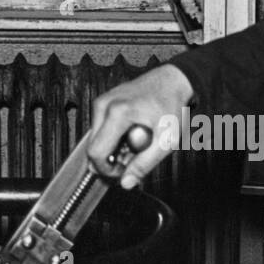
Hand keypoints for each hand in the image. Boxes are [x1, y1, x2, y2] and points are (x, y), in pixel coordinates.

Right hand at [87, 63, 193, 188]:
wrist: (172, 80)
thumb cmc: (171, 105)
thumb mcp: (166, 140)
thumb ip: (145, 164)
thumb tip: (127, 182)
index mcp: (118, 113)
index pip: (96, 152)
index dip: (107, 169)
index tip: (122, 171)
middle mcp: (104, 105)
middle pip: (92, 147)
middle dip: (109, 159)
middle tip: (133, 156)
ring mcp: (101, 101)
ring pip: (94, 138)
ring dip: (110, 148)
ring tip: (134, 142)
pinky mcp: (102, 101)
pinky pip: (98, 128)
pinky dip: (110, 136)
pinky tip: (128, 132)